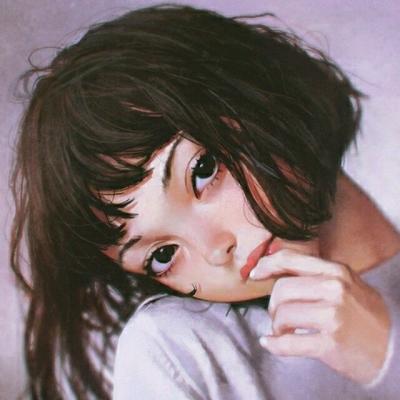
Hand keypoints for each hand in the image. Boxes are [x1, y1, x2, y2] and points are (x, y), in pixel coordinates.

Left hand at [250, 249, 389, 383]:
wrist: (395, 348)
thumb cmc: (363, 315)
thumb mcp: (345, 284)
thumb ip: (315, 275)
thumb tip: (274, 270)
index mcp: (335, 271)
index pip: (290, 259)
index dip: (266, 265)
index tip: (255, 274)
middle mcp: (335, 288)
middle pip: (281, 289)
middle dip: (273, 305)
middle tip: (280, 316)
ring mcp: (334, 316)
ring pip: (282, 314)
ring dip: (277, 326)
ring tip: (285, 331)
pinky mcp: (331, 343)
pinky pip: (288, 343)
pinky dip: (275, 345)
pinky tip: (272, 343)